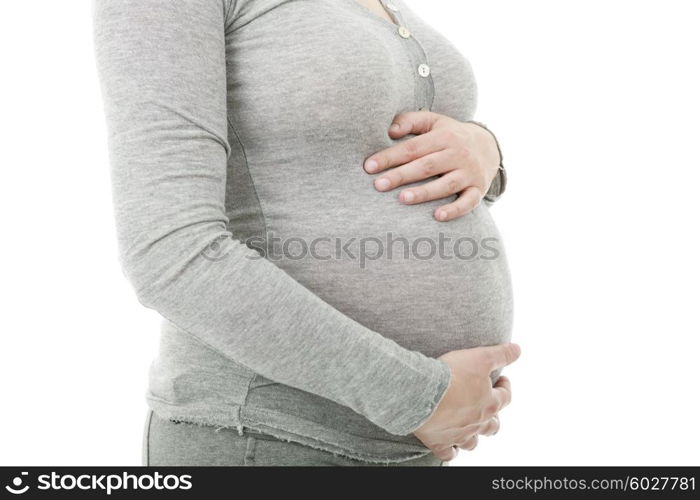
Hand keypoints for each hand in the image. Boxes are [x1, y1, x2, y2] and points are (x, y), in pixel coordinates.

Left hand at [363, 111, 500, 220]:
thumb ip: (410, 121)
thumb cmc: (450, 135)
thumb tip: (389, 130)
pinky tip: (438, 216)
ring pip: (446, 184)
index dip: (390, 157)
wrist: (489, 147)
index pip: (413, 147)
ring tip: (403, 198)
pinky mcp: (478, 190)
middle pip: (426, 166)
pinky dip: (454, 210)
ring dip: (425, 192)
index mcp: (444, 136)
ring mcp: (469, 173)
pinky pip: (468, 202)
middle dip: (401, 175)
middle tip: (378, 185)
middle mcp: (458, 154)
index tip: (369, 166)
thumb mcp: (433, 121)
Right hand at [413, 343, 520, 460]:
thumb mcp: (480, 357)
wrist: (422, 391)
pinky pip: (448, 453)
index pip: (505, 397)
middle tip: (488, 406)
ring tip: (471, 427)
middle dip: (493, 417)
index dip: (505, 388)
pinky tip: (451, 447)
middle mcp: (477, 423)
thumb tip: (518, 350)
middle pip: (492, 426)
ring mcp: (458, 435)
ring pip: (472, 442)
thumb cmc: (451, 374)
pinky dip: (451, 451)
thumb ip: (501, 354)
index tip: (502, 379)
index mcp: (489, 403)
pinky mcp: (439, 441)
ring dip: (474, 436)